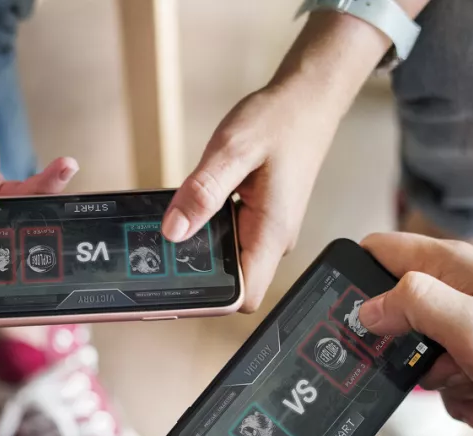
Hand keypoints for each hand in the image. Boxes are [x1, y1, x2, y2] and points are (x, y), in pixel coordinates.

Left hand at [162, 87, 335, 312]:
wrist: (308, 99)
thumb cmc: (281, 120)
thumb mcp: (233, 150)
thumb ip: (202, 191)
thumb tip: (173, 231)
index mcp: (272, 232)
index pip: (245, 297)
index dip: (212, 298)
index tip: (177, 284)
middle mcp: (273, 239)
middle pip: (232, 282)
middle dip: (197, 271)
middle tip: (165, 248)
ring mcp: (268, 230)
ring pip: (228, 260)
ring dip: (201, 246)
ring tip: (179, 219)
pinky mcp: (260, 218)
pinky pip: (230, 237)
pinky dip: (208, 227)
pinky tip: (195, 205)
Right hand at [358, 232, 472, 427]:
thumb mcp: (466, 325)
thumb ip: (414, 304)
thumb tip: (369, 308)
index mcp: (449, 265)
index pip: (379, 250)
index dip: (356, 278)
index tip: (347, 314)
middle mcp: (457, 284)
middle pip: (395, 307)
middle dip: (399, 343)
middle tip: (422, 359)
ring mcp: (468, 316)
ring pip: (419, 345)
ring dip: (434, 374)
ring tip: (466, 379)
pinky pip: (445, 369)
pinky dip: (455, 392)